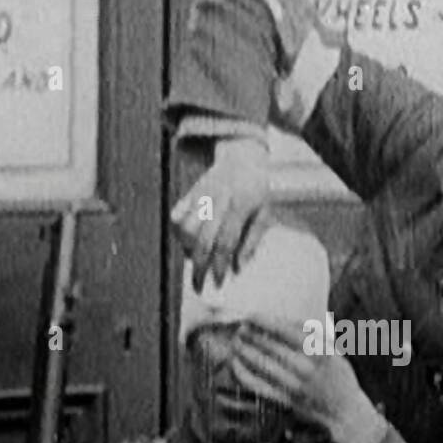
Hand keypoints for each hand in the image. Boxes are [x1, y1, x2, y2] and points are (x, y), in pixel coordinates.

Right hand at [170, 137, 271, 291]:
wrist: (242, 156)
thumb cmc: (257, 189)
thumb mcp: (264, 213)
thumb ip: (252, 240)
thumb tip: (239, 268)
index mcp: (240, 206)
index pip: (226, 243)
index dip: (220, 265)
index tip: (219, 282)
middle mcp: (219, 200)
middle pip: (203, 240)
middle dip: (199, 267)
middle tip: (199, 285)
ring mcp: (202, 195)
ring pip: (186, 229)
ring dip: (188, 250)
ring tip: (195, 261)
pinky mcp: (191, 191)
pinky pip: (178, 214)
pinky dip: (178, 232)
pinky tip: (186, 242)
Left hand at [232, 317, 383, 442]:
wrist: (346, 413)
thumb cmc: (338, 376)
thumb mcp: (335, 351)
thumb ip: (313, 335)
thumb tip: (285, 321)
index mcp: (321, 353)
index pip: (288, 333)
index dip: (266, 323)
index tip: (252, 316)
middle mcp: (308, 370)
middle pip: (272, 348)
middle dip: (252, 336)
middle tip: (240, 328)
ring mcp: (296, 387)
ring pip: (264, 366)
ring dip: (246, 352)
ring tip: (236, 342)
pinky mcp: (287, 402)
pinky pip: (260, 387)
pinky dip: (245, 375)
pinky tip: (236, 364)